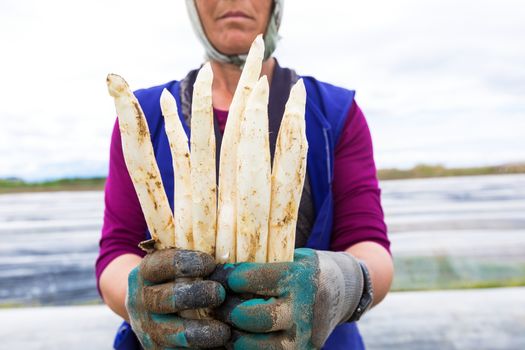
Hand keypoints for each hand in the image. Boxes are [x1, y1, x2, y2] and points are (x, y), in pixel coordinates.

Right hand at [126, 249, 230, 348]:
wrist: (150, 308)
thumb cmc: (176, 279)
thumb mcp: (177, 265)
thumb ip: (195, 264)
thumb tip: (229, 261)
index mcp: (146, 272)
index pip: (160, 265)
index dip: (184, 263)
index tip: (210, 263)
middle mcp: (141, 299)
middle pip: (163, 298)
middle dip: (193, 296)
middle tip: (219, 293)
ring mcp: (146, 327)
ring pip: (168, 332)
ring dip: (198, 332)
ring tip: (223, 331)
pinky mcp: (155, 349)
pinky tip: (218, 346)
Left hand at [210, 248, 370, 348]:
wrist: (343, 292)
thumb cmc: (308, 270)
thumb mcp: (293, 257)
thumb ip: (264, 264)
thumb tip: (220, 270)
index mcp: (300, 278)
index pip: (255, 280)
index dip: (232, 279)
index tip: (223, 278)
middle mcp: (304, 309)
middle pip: (255, 318)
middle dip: (230, 311)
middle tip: (220, 306)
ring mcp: (304, 336)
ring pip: (257, 347)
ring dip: (234, 337)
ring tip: (226, 326)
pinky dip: (247, 348)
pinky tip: (238, 338)